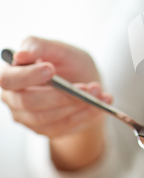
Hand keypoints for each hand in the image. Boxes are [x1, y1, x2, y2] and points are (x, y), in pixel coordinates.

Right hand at [0, 36, 111, 170]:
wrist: (88, 85)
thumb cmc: (70, 64)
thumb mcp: (61, 50)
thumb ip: (41, 46)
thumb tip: (21, 54)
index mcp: (13, 74)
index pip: (8, 79)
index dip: (27, 76)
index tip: (50, 69)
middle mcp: (14, 98)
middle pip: (28, 102)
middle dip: (61, 95)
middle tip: (88, 86)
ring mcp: (28, 117)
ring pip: (47, 117)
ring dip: (77, 104)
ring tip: (98, 91)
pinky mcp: (46, 130)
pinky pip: (64, 126)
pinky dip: (85, 114)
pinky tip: (100, 103)